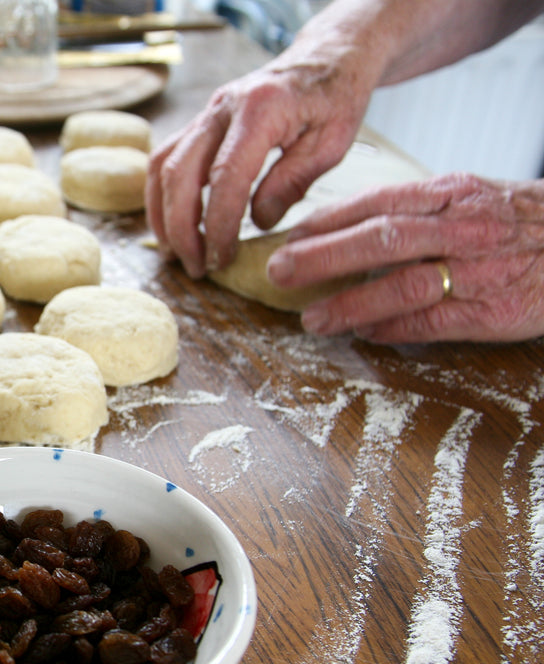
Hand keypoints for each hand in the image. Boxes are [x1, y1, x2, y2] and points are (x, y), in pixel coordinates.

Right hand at [145, 38, 376, 278]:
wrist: (326, 59)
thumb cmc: (335, 99)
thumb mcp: (331, 144)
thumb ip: (291, 182)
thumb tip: (256, 221)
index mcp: (260, 110)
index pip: (225, 177)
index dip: (218, 225)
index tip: (222, 258)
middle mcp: (222, 107)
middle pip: (180, 173)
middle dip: (181, 228)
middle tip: (197, 267)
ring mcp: (206, 113)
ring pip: (163, 166)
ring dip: (163, 215)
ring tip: (176, 253)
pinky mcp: (200, 122)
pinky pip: (166, 159)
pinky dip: (162, 196)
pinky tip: (172, 224)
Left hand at [266, 172, 543, 342]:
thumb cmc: (517, 223)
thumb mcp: (470, 199)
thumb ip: (415, 211)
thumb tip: (349, 227)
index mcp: (451, 194)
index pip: (377, 202)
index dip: (328, 220)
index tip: (289, 235)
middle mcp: (462, 229)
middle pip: (382, 240)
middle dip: (323, 256)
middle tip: (279, 271)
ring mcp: (478, 271)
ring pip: (404, 285)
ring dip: (351, 304)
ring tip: (311, 318)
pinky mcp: (493, 311)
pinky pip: (433, 322)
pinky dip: (393, 329)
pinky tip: (363, 335)